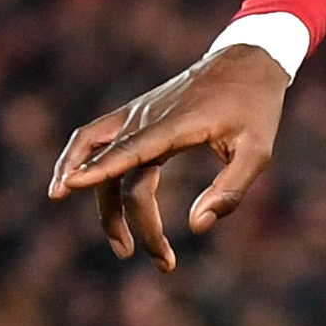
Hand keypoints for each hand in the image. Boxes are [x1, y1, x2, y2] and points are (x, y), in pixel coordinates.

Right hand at [46, 42, 290, 270]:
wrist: (246, 62)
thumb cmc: (255, 109)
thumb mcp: (258, 152)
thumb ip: (230, 190)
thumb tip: (195, 226)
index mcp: (177, 125)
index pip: (130, 152)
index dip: (99, 171)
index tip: (68, 186)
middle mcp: (147, 118)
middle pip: (119, 173)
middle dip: (133, 223)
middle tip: (164, 263)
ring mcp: (136, 113)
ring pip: (94, 154)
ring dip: (98, 200)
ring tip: (120, 245)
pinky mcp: (134, 114)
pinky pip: (94, 138)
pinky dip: (80, 160)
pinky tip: (75, 184)